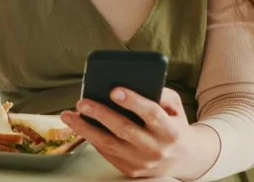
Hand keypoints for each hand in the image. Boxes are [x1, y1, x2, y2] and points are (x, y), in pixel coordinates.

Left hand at [61, 87, 192, 178]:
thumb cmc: (173, 124)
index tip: (114, 90)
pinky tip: (80, 125)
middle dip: (101, 114)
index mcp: (170, 130)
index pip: (151, 114)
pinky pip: (107, 153)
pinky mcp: (130, 170)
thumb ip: (160, 94)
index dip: (133, 102)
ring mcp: (142, 163)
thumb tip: (134, 83)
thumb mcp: (175, 107)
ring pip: (109, 144)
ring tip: (68, 115)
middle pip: (125, 130)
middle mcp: (156, 149)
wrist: (184, 158)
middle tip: (82, 102)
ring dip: (85, 129)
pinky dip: (91, 138)